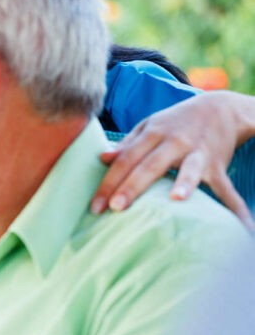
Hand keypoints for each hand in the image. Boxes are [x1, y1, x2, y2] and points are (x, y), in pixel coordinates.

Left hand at [90, 91, 254, 229]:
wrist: (221, 108)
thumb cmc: (176, 122)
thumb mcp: (149, 126)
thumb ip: (126, 144)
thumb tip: (102, 158)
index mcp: (153, 134)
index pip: (126, 159)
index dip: (109, 182)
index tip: (95, 205)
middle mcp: (175, 142)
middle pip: (150, 165)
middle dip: (132, 187)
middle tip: (115, 208)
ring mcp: (198, 153)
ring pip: (189, 169)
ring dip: (184, 183)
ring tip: (176, 200)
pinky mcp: (218, 164)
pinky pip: (226, 188)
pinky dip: (235, 206)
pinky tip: (243, 226)